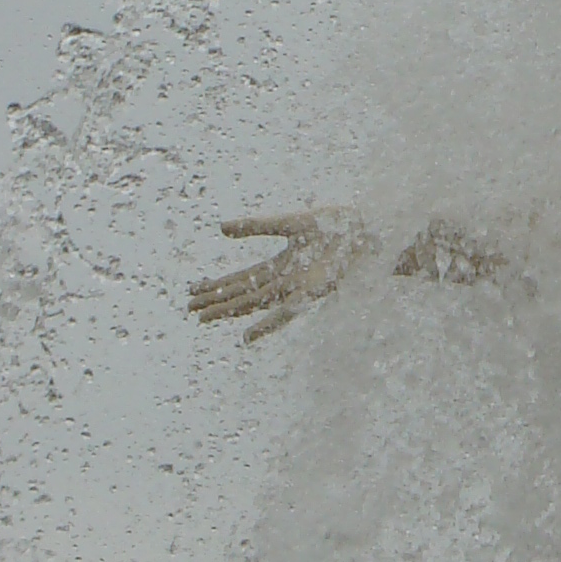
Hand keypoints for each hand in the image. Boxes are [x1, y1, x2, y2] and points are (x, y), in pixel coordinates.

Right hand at [187, 211, 375, 341]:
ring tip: (203, 318)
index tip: (192, 291)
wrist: (371, 230)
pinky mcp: (313, 291)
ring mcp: (298, 288)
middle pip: (244, 294)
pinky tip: (246, 337)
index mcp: (282, 265)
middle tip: (189, 310)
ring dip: (229, 311)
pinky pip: (286, 311)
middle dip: (217, 302)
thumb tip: (219, 228)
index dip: (217, 285)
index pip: (242, 279)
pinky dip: (266, 325)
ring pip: (256, 303)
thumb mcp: (290, 223)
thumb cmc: (338, 226)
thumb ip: (256, 226)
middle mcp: (287, 280)